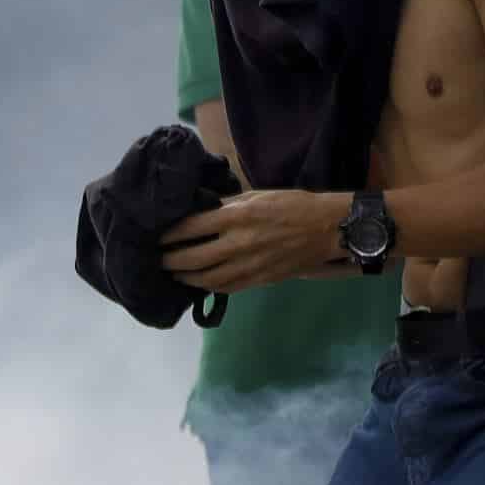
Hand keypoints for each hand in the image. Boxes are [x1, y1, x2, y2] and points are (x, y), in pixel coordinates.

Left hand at [161, 188, 349, 293]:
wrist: (327, 229)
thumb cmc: (292, 205)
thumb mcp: (256, 195)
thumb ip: (226, 205)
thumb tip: (200, 210)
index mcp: (236, 216)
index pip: (191, 227)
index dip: (170, 234)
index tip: (158, 236)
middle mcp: (238, 243)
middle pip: (192, 257)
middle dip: (170, 260)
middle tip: (158, 259)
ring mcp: (248, 265)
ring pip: (206, 279)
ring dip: (185, 278)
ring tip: (174, 273)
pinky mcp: (258, 280)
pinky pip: (226, 288)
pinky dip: (208, 287)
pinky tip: (198, 283)